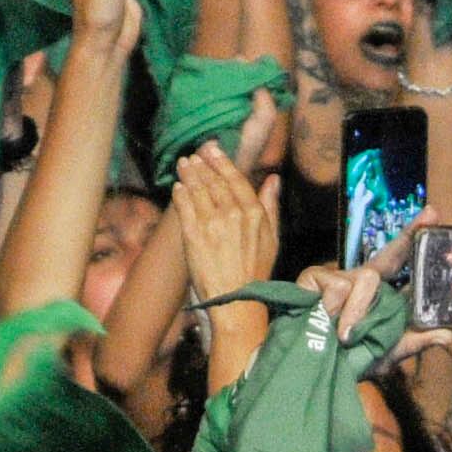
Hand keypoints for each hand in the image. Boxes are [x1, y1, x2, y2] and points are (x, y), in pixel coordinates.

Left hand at [171, 142, 275, 302]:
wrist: (237, 301)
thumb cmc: (256, 273)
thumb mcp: (272, 237)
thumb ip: (271, 205)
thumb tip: (273, 179)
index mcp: (253, 212)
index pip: (235, 179)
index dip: (222, 162)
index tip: (212, 151)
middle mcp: (232, 214)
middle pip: (213, 182)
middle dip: (202, 165)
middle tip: (193, 156)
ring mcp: (211, 224)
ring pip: (198, 190)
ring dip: (189, 175)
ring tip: (183, 165)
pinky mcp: (193, 236)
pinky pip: (185, 208)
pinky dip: (180, 195)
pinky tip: (177, 187)